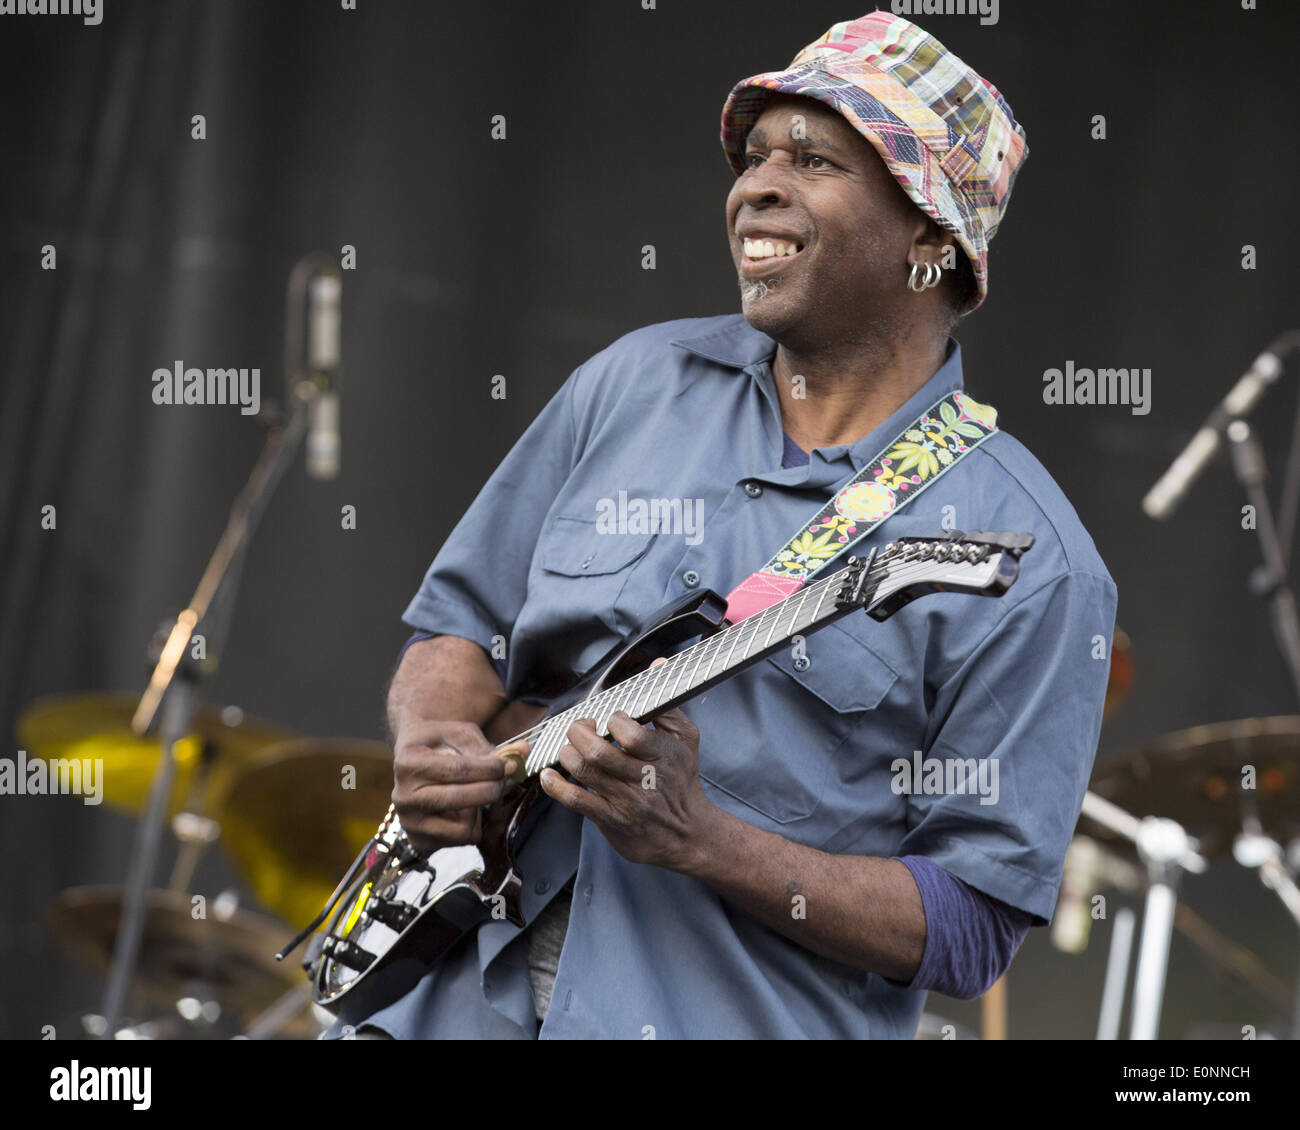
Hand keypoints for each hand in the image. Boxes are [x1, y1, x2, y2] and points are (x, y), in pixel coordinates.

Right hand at [391, 720, 509, 851]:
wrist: (414, 763)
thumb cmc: (439, 744)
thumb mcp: (458, 733)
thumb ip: (488, 745)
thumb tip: (523, 751)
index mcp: (407, 764)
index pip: (455, 770)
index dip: (488, 768)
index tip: (508, 765)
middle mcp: (403, 797)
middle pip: (458, 800)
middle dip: (490, 789)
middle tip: (503, 779)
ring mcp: (410, 823)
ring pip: (462, 828)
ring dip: (480, 810)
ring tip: (480, 792)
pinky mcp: (420, 842)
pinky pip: (461, 840)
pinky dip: (473, 825)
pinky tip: (468, 808)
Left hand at [539, 706, 718, 871]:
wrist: (686, 833)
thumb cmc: (682, 780)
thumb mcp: (685, 739)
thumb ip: (667, 704)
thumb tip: (656, 665)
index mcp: (663, 756)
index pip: (632, 736)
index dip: (615, 722)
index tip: (612, 719)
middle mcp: (644, 780)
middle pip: (599, 753)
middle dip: (580, 732)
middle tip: (581, 726)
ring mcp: (625, 802)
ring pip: (584, 772)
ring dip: (568, 753)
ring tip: (571, 746)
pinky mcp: (609, 820)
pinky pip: (575, 800)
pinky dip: (555, 785)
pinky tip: (548, 774)